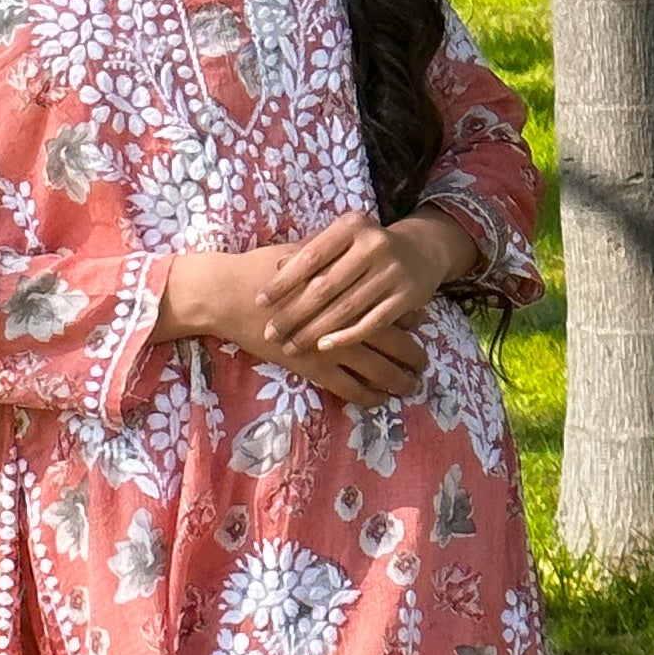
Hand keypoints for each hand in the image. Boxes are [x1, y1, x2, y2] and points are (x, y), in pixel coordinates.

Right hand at [156, 240, 423, 402]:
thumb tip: (362, 258)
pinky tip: (378, 400)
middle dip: (412, 357)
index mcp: (348, 291)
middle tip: (424, 366)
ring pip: (376, 370)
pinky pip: (348, 388)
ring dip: (397, 381)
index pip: (389, 309)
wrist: (229, 295)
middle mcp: (345, 321)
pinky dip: (367, 396)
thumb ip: (335, 258)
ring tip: (410, 387)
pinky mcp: (312, 367)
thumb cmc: (263, 267)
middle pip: (392, 344)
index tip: (423, 326)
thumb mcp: (304, 253)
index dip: (411, 321)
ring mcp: (329, 347)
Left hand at [262, 208, 468, 365]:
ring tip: (290, 345)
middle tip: (271, 333)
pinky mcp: (407, 296)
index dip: (283, 281)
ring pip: (346, 308)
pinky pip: (371, 322)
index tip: (260, 302)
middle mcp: (374, 245)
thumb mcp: (342, 239)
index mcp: (352, 225)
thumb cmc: (367, 246)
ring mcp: (393, 271)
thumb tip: (276, 267)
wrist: (422, 251)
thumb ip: (311, 250)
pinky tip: (323, 347)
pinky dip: (346, 337)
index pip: (310, 256)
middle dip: (294, 313)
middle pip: (325, 286)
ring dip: (314, 331)